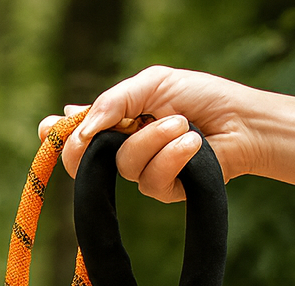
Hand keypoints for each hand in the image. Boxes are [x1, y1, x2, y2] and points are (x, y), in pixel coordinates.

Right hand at [39, 66, 258, 202]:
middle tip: (99, 136)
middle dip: (86, 150)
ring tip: (182, 123)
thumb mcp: (152, 84)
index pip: (74, 134)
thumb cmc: (201, 98)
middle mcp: (120, 149)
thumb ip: (113, 101)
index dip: (58, 136)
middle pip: (79, 163)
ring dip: (153, 139)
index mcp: (115, 121)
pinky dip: (172, 157)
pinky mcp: (161, 191)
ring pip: (123, 165)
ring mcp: (139, 173)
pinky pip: (150, 181)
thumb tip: (76, 125)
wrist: (244, 121)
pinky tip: (193, 145)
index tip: (51, 130)